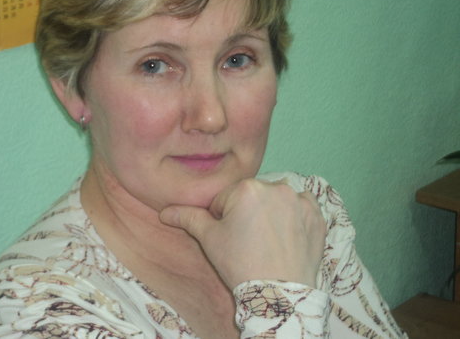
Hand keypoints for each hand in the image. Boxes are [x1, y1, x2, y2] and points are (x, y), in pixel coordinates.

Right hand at [159, 178, 326, 289]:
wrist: (278, 294)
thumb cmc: (240, 264)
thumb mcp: (209, 240)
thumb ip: (188, 218)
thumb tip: (164, 212)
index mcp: (247, 189)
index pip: (226, 199)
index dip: (223, 219)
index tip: (230, 238)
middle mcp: (276, 187)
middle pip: (252, 197)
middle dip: (247, 213)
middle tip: (248, 241)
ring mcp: (300, 201)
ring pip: (276, 199)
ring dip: (271, 212)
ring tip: (268, 240)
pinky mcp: (317, 216)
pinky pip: (301, 207)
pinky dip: (294, 216)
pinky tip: (287, 236)